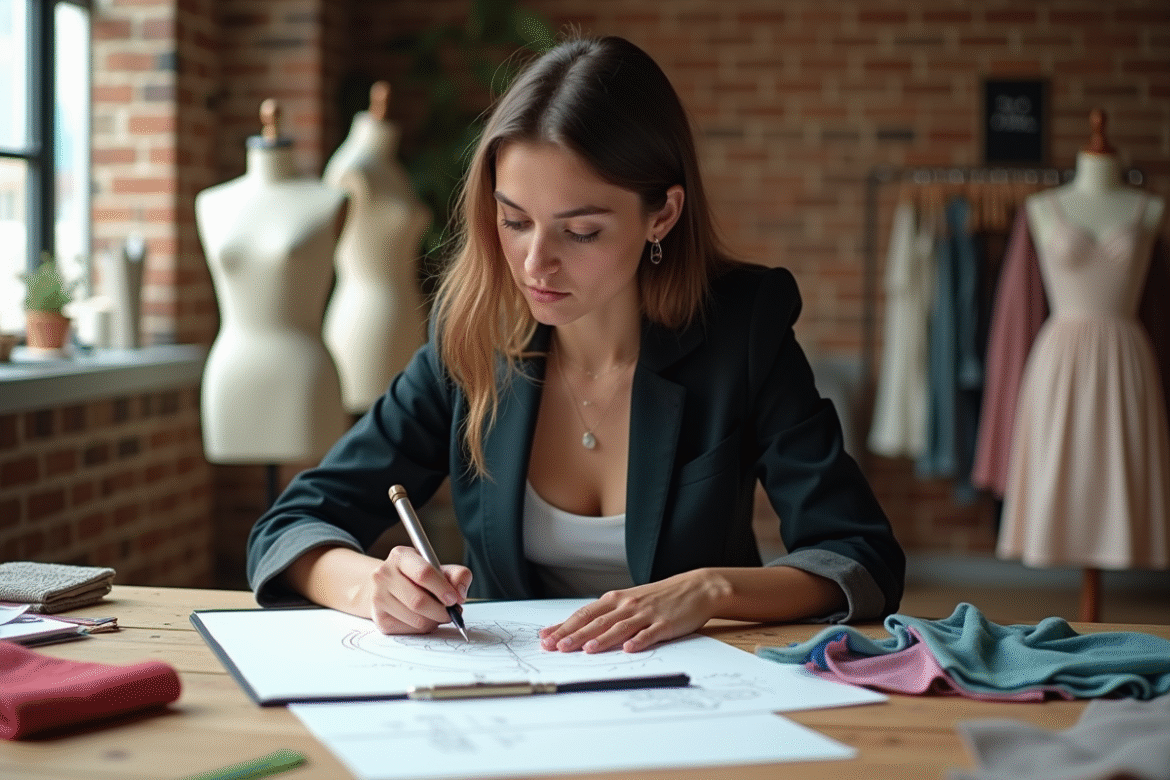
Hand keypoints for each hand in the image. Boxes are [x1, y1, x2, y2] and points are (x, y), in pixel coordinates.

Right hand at [367, 546, 471, 634]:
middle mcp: (384, 575)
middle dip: (441, 611)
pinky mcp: (379, 619)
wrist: (388, 586)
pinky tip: (425, 619)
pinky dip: (424, 628)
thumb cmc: (417, 576)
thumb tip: (460, 594)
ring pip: (416, 619)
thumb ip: (457, 575)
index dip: (442, 589)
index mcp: (400, 556)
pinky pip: (409, 630)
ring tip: (438, 614)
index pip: (423, 573)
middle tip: (451, 612)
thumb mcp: (438, 567)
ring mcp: (378, 598)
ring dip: (434, 621)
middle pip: (418, 601)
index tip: (454, 599)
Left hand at [538, 569, 731, 653]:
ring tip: (586, 650)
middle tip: (556, 647)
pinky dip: (639, 641)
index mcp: (616, 600)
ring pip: (620, 627)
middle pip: (597, 621)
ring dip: (602, 639)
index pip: (584, 614)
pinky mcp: (665, 624)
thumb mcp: (630, 602)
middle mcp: (628, 605)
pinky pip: (650, 633)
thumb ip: (608, 615)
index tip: (546, 638)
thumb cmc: (660, 598)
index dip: (565, 626)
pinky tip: (629, 649)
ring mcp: (646, 614)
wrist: (695, 588)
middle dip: (575, 635)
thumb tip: (580, 630)